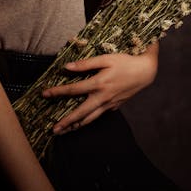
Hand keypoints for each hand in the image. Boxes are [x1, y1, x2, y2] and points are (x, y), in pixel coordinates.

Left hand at [42, 43, 158, 133]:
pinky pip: (99, 116)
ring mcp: (109, 104)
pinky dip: (88, 121)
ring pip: (90, 119)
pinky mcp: (114, 107)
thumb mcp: (106, 58)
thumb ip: (86, 64)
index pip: (73, 90)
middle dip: (66, 122)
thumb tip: (67, 67)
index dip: (57, 92)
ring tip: (64, 132)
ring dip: (76, 126)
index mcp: (98, 83)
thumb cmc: (125, 62)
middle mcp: (102, 97)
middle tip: (53, 130)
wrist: (145, 72)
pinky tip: (82, 123)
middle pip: (80, 113)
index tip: (44, 94)